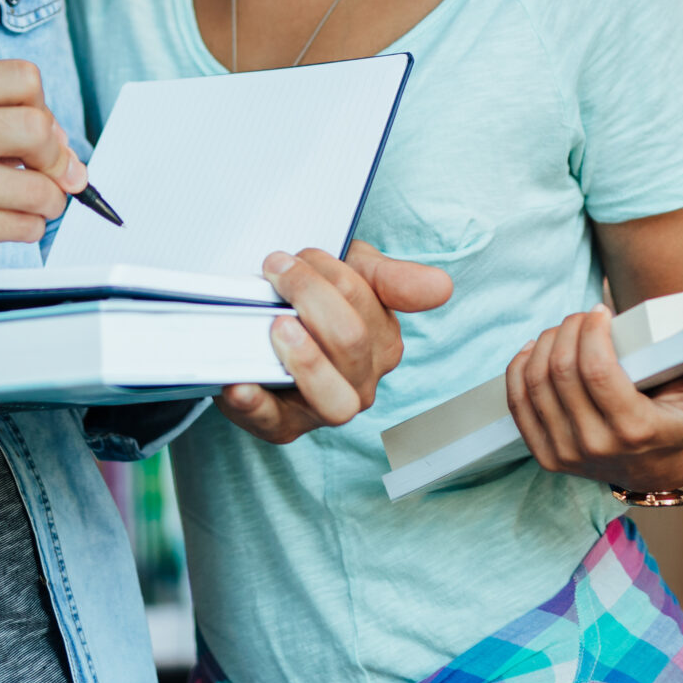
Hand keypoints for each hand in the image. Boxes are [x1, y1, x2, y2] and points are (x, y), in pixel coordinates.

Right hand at [0, 61, 86, 297]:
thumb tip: (62, 146)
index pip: (23, 79)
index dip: (44, 109)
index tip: (41, 134)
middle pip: (38, 127)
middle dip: (57, 157)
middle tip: (51, 173)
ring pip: (38, 187)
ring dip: (47, 201)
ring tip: (29, 204)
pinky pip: (23, 225)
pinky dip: (28, 228)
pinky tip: (5, 223)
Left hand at [217, 243, 453, 444]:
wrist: (258, 328)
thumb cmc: (314, 302)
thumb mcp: (353, 276)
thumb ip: (394, 278)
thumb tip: (443, 286)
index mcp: (383, 346)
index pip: (365, 305)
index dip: (329, 275)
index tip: (300, 256)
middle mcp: (361, 384)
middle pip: (349, 342)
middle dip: (309, 296)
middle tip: (275, 271)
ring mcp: (322, 410)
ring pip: (335, 401)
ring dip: (306, 361)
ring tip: (276, 326)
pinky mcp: (281, 427)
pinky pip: (273, 424)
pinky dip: (255, 405)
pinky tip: (239, 383)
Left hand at [506, 307, 682, 492]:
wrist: (656, 471)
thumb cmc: (681, 424)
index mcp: (634, 431)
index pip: (596, 373)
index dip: (591, 334)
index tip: (600, 312)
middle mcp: (595, 446)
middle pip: (561, 373)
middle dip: (567, 332)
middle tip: (583, 316)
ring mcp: (565, 453)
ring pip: (536, 383)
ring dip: (545, 344)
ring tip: (565, 330)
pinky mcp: (545, 454)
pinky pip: (518, 403)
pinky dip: (521, 369)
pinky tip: (537, 350)